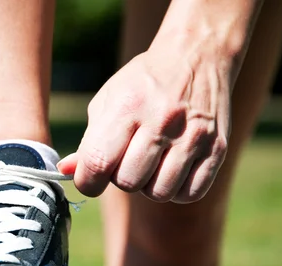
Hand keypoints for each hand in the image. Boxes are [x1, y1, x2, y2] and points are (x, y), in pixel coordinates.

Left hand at [58, 47, 231, 202]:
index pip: (98, 163)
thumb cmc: (142, 84)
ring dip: (149, 185)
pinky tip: (172, 169)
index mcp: (128, 107)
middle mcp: (163, 121)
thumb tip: (64, 171)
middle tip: (127, 160)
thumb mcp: (108, 101)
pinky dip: (176, 189)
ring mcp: (194, 136)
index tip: (90, 177)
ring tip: (151, 162)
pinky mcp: (217, 149)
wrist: (196, 56)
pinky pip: (189, 194)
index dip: (88, 181)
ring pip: (159, 192)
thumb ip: (87, 141)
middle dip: (120, 178)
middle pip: (128, 182)